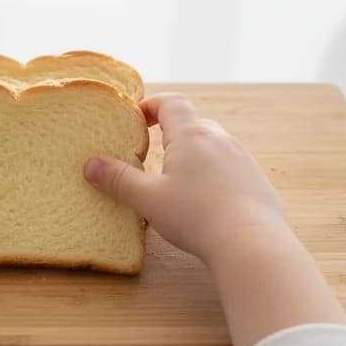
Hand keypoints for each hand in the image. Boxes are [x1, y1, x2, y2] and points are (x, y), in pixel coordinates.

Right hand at [84, 93, 287, 265]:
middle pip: (191, 123)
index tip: (136, 117)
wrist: (252, 243)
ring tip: (177, 180)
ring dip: (192, 155)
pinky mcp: (255, 180)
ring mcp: (241, 158)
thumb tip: (90, 165)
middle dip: (170, 133)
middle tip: (152, 151)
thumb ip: (119, 180)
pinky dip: (213, 175)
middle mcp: (219, 138)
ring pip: (211, 145)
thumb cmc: (196, 216)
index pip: (171, 102)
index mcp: (191, 135)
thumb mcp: (148, 199)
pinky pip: (229, 167)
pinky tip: (205, 201)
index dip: (152, 105)